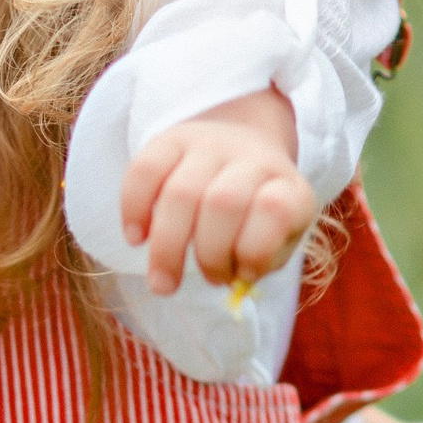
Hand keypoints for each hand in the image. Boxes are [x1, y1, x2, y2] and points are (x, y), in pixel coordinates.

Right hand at [120, 88, 318, 298]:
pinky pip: (144, 170)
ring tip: (163, 282)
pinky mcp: (170, 139)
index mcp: (287, 186)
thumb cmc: (259, 215)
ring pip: (181, 192)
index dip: (256, 251)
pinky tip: (137, 238)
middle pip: (223, 203)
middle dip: (209, 255)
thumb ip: (260, 264)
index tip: (244, 275)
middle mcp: (251, 158)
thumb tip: (235, 282)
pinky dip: (134, 209)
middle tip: (208, 279)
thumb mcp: (278, 241)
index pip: (276, 209)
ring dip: (167, 248)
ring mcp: (209, 144)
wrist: (247, 147)